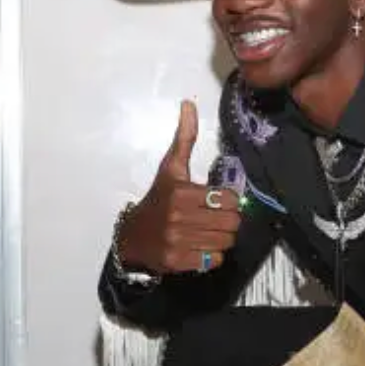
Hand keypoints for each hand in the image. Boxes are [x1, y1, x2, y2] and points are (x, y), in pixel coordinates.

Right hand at [116, 100, 241, 273]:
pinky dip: (211, 256)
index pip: (230, 199)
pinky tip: (199, 247)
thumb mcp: (170, 168)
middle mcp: (179, 216)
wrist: (132, 236)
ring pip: (225, 242)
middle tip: (216, 219)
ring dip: (221, 238)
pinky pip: (214, 260)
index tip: (218, 202)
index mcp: (181, 192)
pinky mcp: (177, 261)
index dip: (229, 201)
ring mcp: (177, 241)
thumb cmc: (158, 198)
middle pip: (232, 222)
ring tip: (208, 232)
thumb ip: (184, 138)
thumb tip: (188, 104)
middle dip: (228, 221)